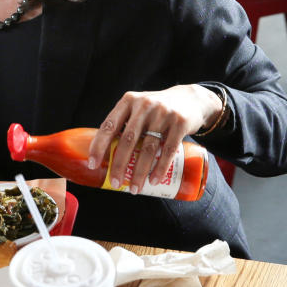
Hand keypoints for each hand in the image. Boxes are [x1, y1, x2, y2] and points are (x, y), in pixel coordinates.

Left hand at [87, 85, 221, 193]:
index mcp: (128, 101)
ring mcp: (163, 113)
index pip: (109, 125)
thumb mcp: (139, 107)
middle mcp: (144, 105)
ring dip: (140, 172)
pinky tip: (153, 180)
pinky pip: (168, 150)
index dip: (99, 146)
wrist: (192, 99)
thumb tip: (105, 152)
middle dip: (119, 164)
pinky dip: (160, 168)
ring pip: (148, 148)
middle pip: (128, 140)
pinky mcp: (180, 123)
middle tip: (115, 182)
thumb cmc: (158, 109)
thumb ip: (125, 123)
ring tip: (134, 188)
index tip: (93, 164)